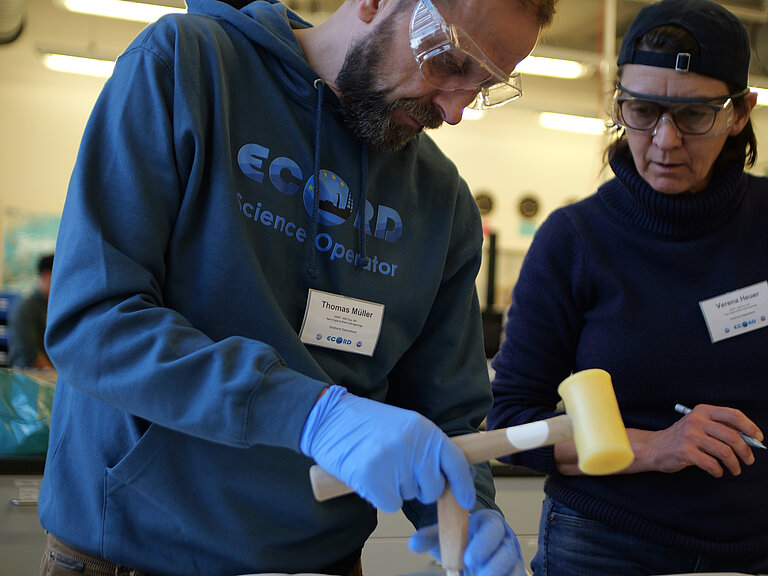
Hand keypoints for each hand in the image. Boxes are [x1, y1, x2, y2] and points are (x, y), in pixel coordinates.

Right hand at [300, 386, 474, 512]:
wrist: (329, 417)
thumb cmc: (365, 423)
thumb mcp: (404, 425)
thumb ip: (425, 447)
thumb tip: (448, 477)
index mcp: (423, 429)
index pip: (455, 462)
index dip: (463, 485)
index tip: (465, 501)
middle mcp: (412, 445)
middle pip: (433, 488)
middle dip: (420, 488)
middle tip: (398, 471)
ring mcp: (392, 461)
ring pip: (409, 497)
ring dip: (396, 489)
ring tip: (379, 465)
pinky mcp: (372, 478)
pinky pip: (390, 505)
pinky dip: (381, 497)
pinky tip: (369, 478)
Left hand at [409, 509, 524, 575]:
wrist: (471, 551)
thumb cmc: (461, 540)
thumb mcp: (445, 536)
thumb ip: (430, 537)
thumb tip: (414, 543)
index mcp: (488, 523)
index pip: (492, 527)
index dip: (482, 543)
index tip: (468, 557)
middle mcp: (504, 538)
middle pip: (506, 549)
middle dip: (493, 563)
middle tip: (477, 572)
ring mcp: (512, 555)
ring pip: (513, 565)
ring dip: (498, 573)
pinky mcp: (515, 569)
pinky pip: (517, 575)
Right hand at [628, 404, 762, 476]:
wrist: (654, 447)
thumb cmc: (682, 438)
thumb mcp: (699, 425)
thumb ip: (720, 427)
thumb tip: (750, 438)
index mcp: (702, 411)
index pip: (733, 415)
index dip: (750, 427)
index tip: (758, 438)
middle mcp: (696, 421)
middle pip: (732, 437)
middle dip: (746, 452)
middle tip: (749, 460)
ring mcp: (690, 436)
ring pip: (725, 452)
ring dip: (735, 465)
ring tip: (735, 470)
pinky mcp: (685, 452)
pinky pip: (712, 464)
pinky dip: (718, 471)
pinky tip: (717, 472)